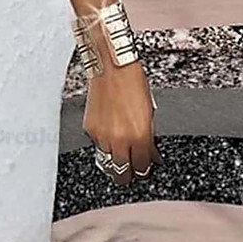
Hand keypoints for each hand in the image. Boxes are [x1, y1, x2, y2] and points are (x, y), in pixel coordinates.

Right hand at [83, 44, 161, 185]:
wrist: (112, 67)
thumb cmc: (133, 83)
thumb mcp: (149, 111)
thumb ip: (149, 136)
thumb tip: (152, 154)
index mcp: (139, 135)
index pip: (141, 167)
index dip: (144, 170)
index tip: (145, 169)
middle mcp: (120, 139)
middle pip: (122, 172)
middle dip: (129, 174)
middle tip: (132, 172)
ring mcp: (103, 136)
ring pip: (108, 162)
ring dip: (116, 161)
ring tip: (121, 157)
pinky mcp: (90, 130)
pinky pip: (98, 146)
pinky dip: (105, 145)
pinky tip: (111, 137)